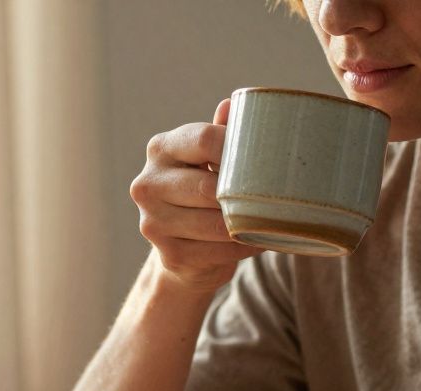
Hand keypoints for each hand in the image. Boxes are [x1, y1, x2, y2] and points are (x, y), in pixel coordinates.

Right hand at [130, 99, 259, 292]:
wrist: (184, 250)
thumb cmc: (203, 194)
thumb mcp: (209, 161)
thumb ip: (221, 135)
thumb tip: (233, 104)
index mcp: (161, 149)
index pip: (204, 139)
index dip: (238, 148)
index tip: (265, 156)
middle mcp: (147, 183)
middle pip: (208, 186)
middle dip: (243, 194)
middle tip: (273, 195)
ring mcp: (152, 221)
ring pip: (215, 223)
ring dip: (246, 224)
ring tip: (270, 219)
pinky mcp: (168, 255)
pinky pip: (218, 251)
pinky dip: (243, 247)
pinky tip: (255, 240)